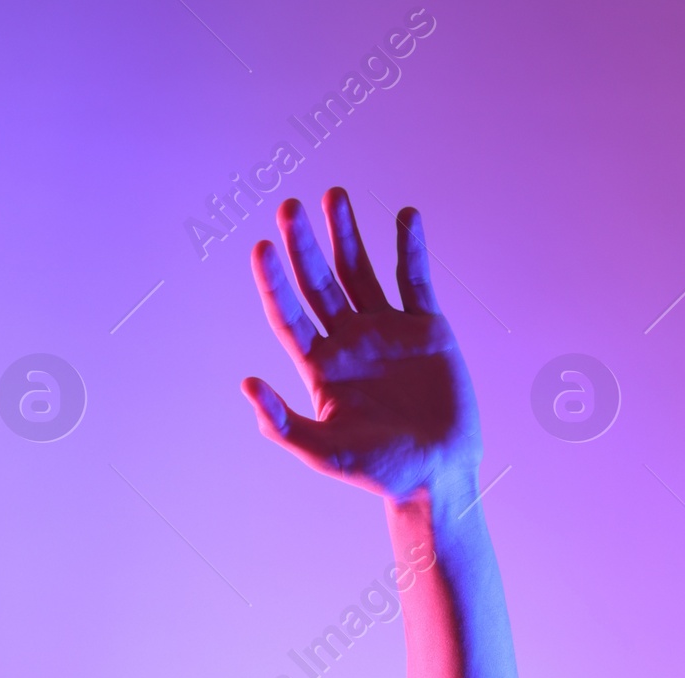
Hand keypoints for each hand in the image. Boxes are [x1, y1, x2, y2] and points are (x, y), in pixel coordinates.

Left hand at [243, 189, 480, 504]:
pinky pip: (415, 279)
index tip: (261, 248)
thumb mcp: (325, 452)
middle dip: (303, 245)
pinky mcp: (425, 328)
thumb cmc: (379, 470)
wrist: (437, 475)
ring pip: (361, 270)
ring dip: (347, 234)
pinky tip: (405, 217)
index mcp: (320, 366)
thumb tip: (247, 384)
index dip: (274, 282)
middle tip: (288, 208)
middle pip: (319, 282)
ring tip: (335, 196)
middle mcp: (348, 341)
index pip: (289, 314)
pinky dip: (410, 247)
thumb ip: (283, 424)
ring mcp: (386, 330)